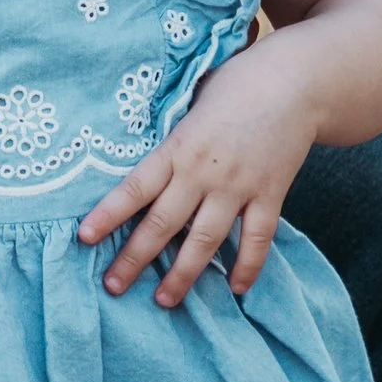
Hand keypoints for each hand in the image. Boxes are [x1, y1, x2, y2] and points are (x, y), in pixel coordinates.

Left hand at [78, 39, 317, 309]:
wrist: (296, 80)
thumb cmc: (237, 85)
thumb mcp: (192, 103)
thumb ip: (172, 140)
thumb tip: (145, 168)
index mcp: (179, 146)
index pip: (135, 186)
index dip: (109, 213)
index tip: (84, 237)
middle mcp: (204, 172)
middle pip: (163, 223)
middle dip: (135, 258)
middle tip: (113, 286)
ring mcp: (239, 186)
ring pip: (205, 240)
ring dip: (183, 274)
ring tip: (164, 300)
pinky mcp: (271, 194)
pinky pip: (258, 238)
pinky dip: (248, 266)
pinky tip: (237, 289)